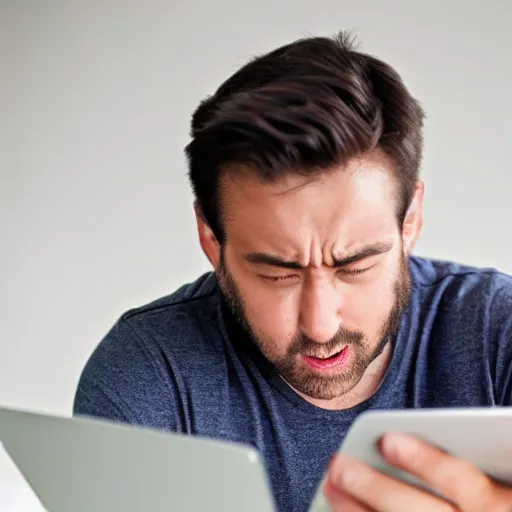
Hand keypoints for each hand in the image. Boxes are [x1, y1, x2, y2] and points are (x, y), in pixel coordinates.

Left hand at [324, 432, 511, 510]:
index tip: (387, 440)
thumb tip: (398, 436)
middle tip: (338, 465)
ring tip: (330, 485)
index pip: (463, 483)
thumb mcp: (488, 472)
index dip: (425, 462)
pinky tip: (337, 510)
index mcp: (498, 503)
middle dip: (377, 490)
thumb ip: (459, 457)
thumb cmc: (483, 493)